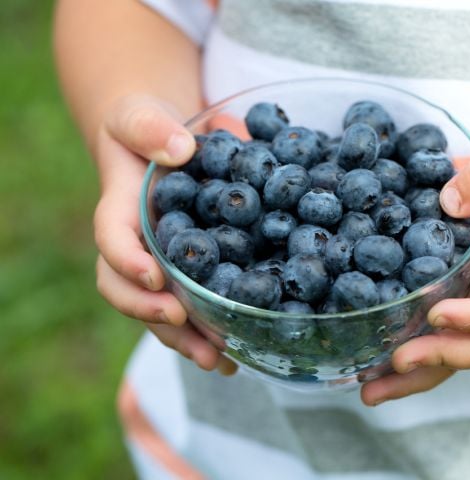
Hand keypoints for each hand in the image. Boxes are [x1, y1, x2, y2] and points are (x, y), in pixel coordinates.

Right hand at [93, 94, 236, 373]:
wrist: (158, 146)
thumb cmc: (145, 128)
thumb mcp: (140, 115)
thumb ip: (152, 127)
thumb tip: (182, 150)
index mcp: (121, 209)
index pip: (112, 239)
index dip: (127, 261)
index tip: (154, 277)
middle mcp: (137, 246)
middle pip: (127, 291)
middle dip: (151, 313)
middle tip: (182, 325)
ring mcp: (160, 265)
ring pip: (160, 311)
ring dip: (185, 339)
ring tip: (218, 360)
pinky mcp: (187, 274)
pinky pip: (190, 310)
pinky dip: (208, 334)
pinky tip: (235, 356)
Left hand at [361, 143, 469, 404]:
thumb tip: (446, 201)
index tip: (435, 312)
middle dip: (440, 359)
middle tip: (395, 361)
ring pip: (460, 356)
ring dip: (418, 378)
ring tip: (369, 392)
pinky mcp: (468, 307)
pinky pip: (445, 342)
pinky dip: (414, 363)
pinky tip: (374, 372)